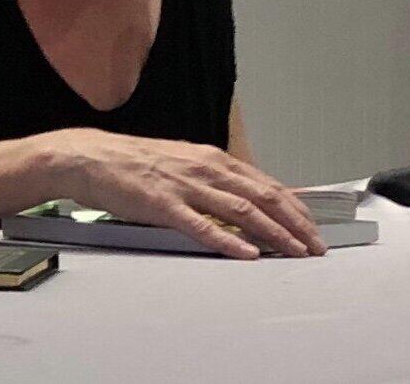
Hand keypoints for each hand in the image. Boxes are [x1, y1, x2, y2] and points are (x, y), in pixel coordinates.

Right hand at [48, 128, 326, 259]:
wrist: (93, 156)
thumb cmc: (135, 163)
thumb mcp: (182, 163)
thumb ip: (213, 179)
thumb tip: (244, 197)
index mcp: (211, 158)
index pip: (266, 183)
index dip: (295, 207)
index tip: (313, 228)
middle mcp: (205, 168)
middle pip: (263, 197)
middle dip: (295, 224)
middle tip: (316, 247)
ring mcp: (185, 186)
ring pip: (241, 211)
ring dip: (274, 234)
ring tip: (295, 253)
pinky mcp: (164, 204)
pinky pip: (202, 225)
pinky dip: (229, 241)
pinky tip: (247, 254)